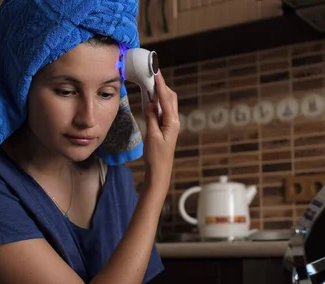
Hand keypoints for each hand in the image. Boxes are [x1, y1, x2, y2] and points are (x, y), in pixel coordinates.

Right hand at [142, 70, 179, 191]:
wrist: (160, 170)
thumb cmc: (156, 156)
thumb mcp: (152, 135)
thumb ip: (151, 117)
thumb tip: (150, 102)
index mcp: (172, 122)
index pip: (166, 99)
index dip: (161, 85)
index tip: (157, 73)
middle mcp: (174, 121)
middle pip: (170, 98)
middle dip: (163, 86)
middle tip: (154, 75)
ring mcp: (171, 124)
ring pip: (168, 104)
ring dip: (161, 93)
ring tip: (152, 84)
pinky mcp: (167, 128)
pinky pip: (163, 111)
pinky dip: (158, 103)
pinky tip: (152, 100)